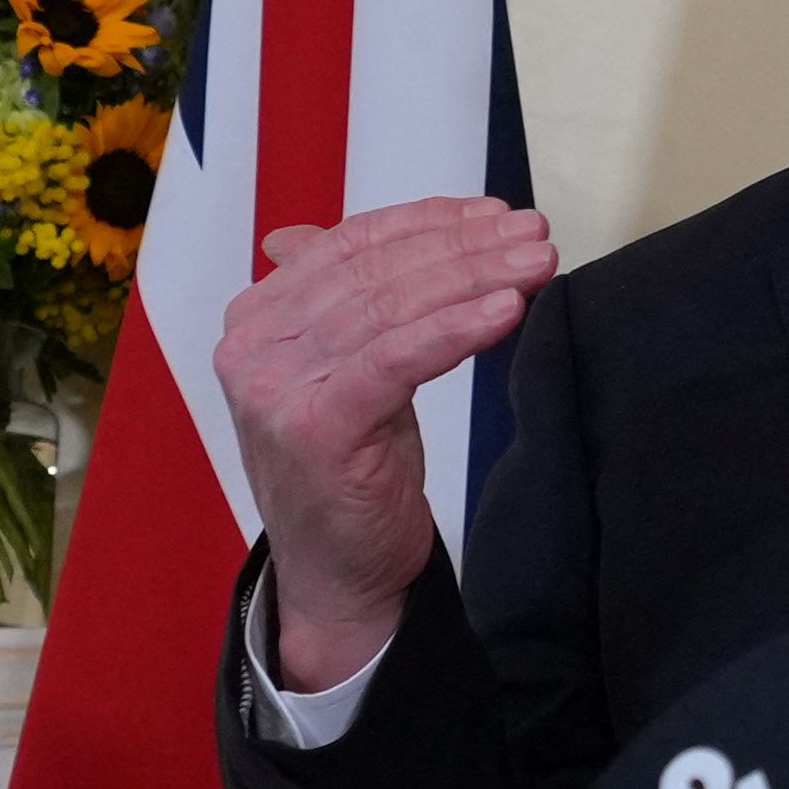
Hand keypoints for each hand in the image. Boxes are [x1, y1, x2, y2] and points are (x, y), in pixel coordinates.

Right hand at [216, 196, 557, 688]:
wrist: (337, 574)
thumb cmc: (351, 470)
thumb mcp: (349, 371)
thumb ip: (351, 300)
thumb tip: (368, 228)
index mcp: (256, 319)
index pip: (350, 247)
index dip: (428, 222)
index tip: (496, 213)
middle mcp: (253, 345)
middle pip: (375, 273)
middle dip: (464, 247)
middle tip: (534, 234)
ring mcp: (276, 386)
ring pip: (390, 309)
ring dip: (474, 278)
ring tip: (536, 263)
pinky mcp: (315, 425)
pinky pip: (395, 359)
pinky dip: (455, 329)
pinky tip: (507, 310)